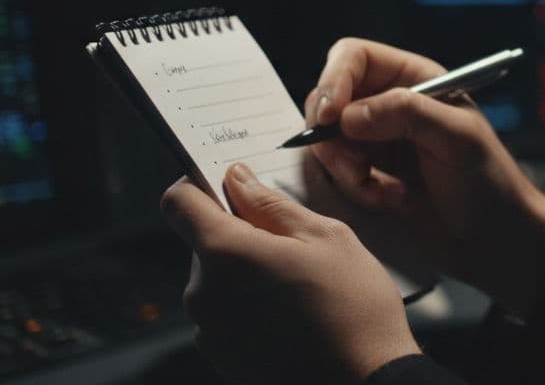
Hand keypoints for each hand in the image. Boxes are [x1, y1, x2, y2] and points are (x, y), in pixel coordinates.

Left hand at [160, 164, 421, 384]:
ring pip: (218, 279)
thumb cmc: (353, 308)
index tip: (231, 187)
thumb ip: (272, 205)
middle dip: (240, 234)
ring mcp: (208, 331)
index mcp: (224, 253)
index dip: (201, 185)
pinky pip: (225, 314)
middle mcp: (203, 293)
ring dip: (247, 273)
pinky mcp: (221, 357)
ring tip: (299, 288)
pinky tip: (292, 316)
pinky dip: (249, 306)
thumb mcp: (326, 237)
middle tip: (294, 247)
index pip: (179, 202)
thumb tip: (237, 179)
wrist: (364, 382)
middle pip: (204, 242)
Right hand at [303, 38, 544, 315]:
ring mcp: (377, 140)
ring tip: (388, 194)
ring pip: (328, 142)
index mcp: (413, 79)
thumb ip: (408, 113)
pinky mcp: (371, 175)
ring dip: (348, 171)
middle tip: (357, 169)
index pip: (354, 58)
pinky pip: (338, 175)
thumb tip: (348, 114)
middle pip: (328, 101)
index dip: (333, 81)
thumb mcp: (457, 138)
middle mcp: (389, 104)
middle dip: (334, 139)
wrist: (497, 237)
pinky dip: (358, 191)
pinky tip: (395, 202)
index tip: (329, 118)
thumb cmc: (490, 181)